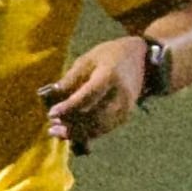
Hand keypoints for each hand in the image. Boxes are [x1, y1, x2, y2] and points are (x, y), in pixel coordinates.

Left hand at [42, 34, 150, 148]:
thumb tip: (50, 94)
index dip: (68, 107)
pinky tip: (70, 132)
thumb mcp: (87, 59)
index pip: (88, 96)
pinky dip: (86, 134)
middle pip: (93, 116)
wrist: (141, 60)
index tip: (51, 113)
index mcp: (109, 76)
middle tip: (52, 126)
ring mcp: (125, 107)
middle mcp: (121, 94)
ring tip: (56, 131)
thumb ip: (70, 78)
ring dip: (77, 133)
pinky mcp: (125, 116)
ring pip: (99, 127)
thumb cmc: (109, 56)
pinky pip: (104, 129)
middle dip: (71, 124)